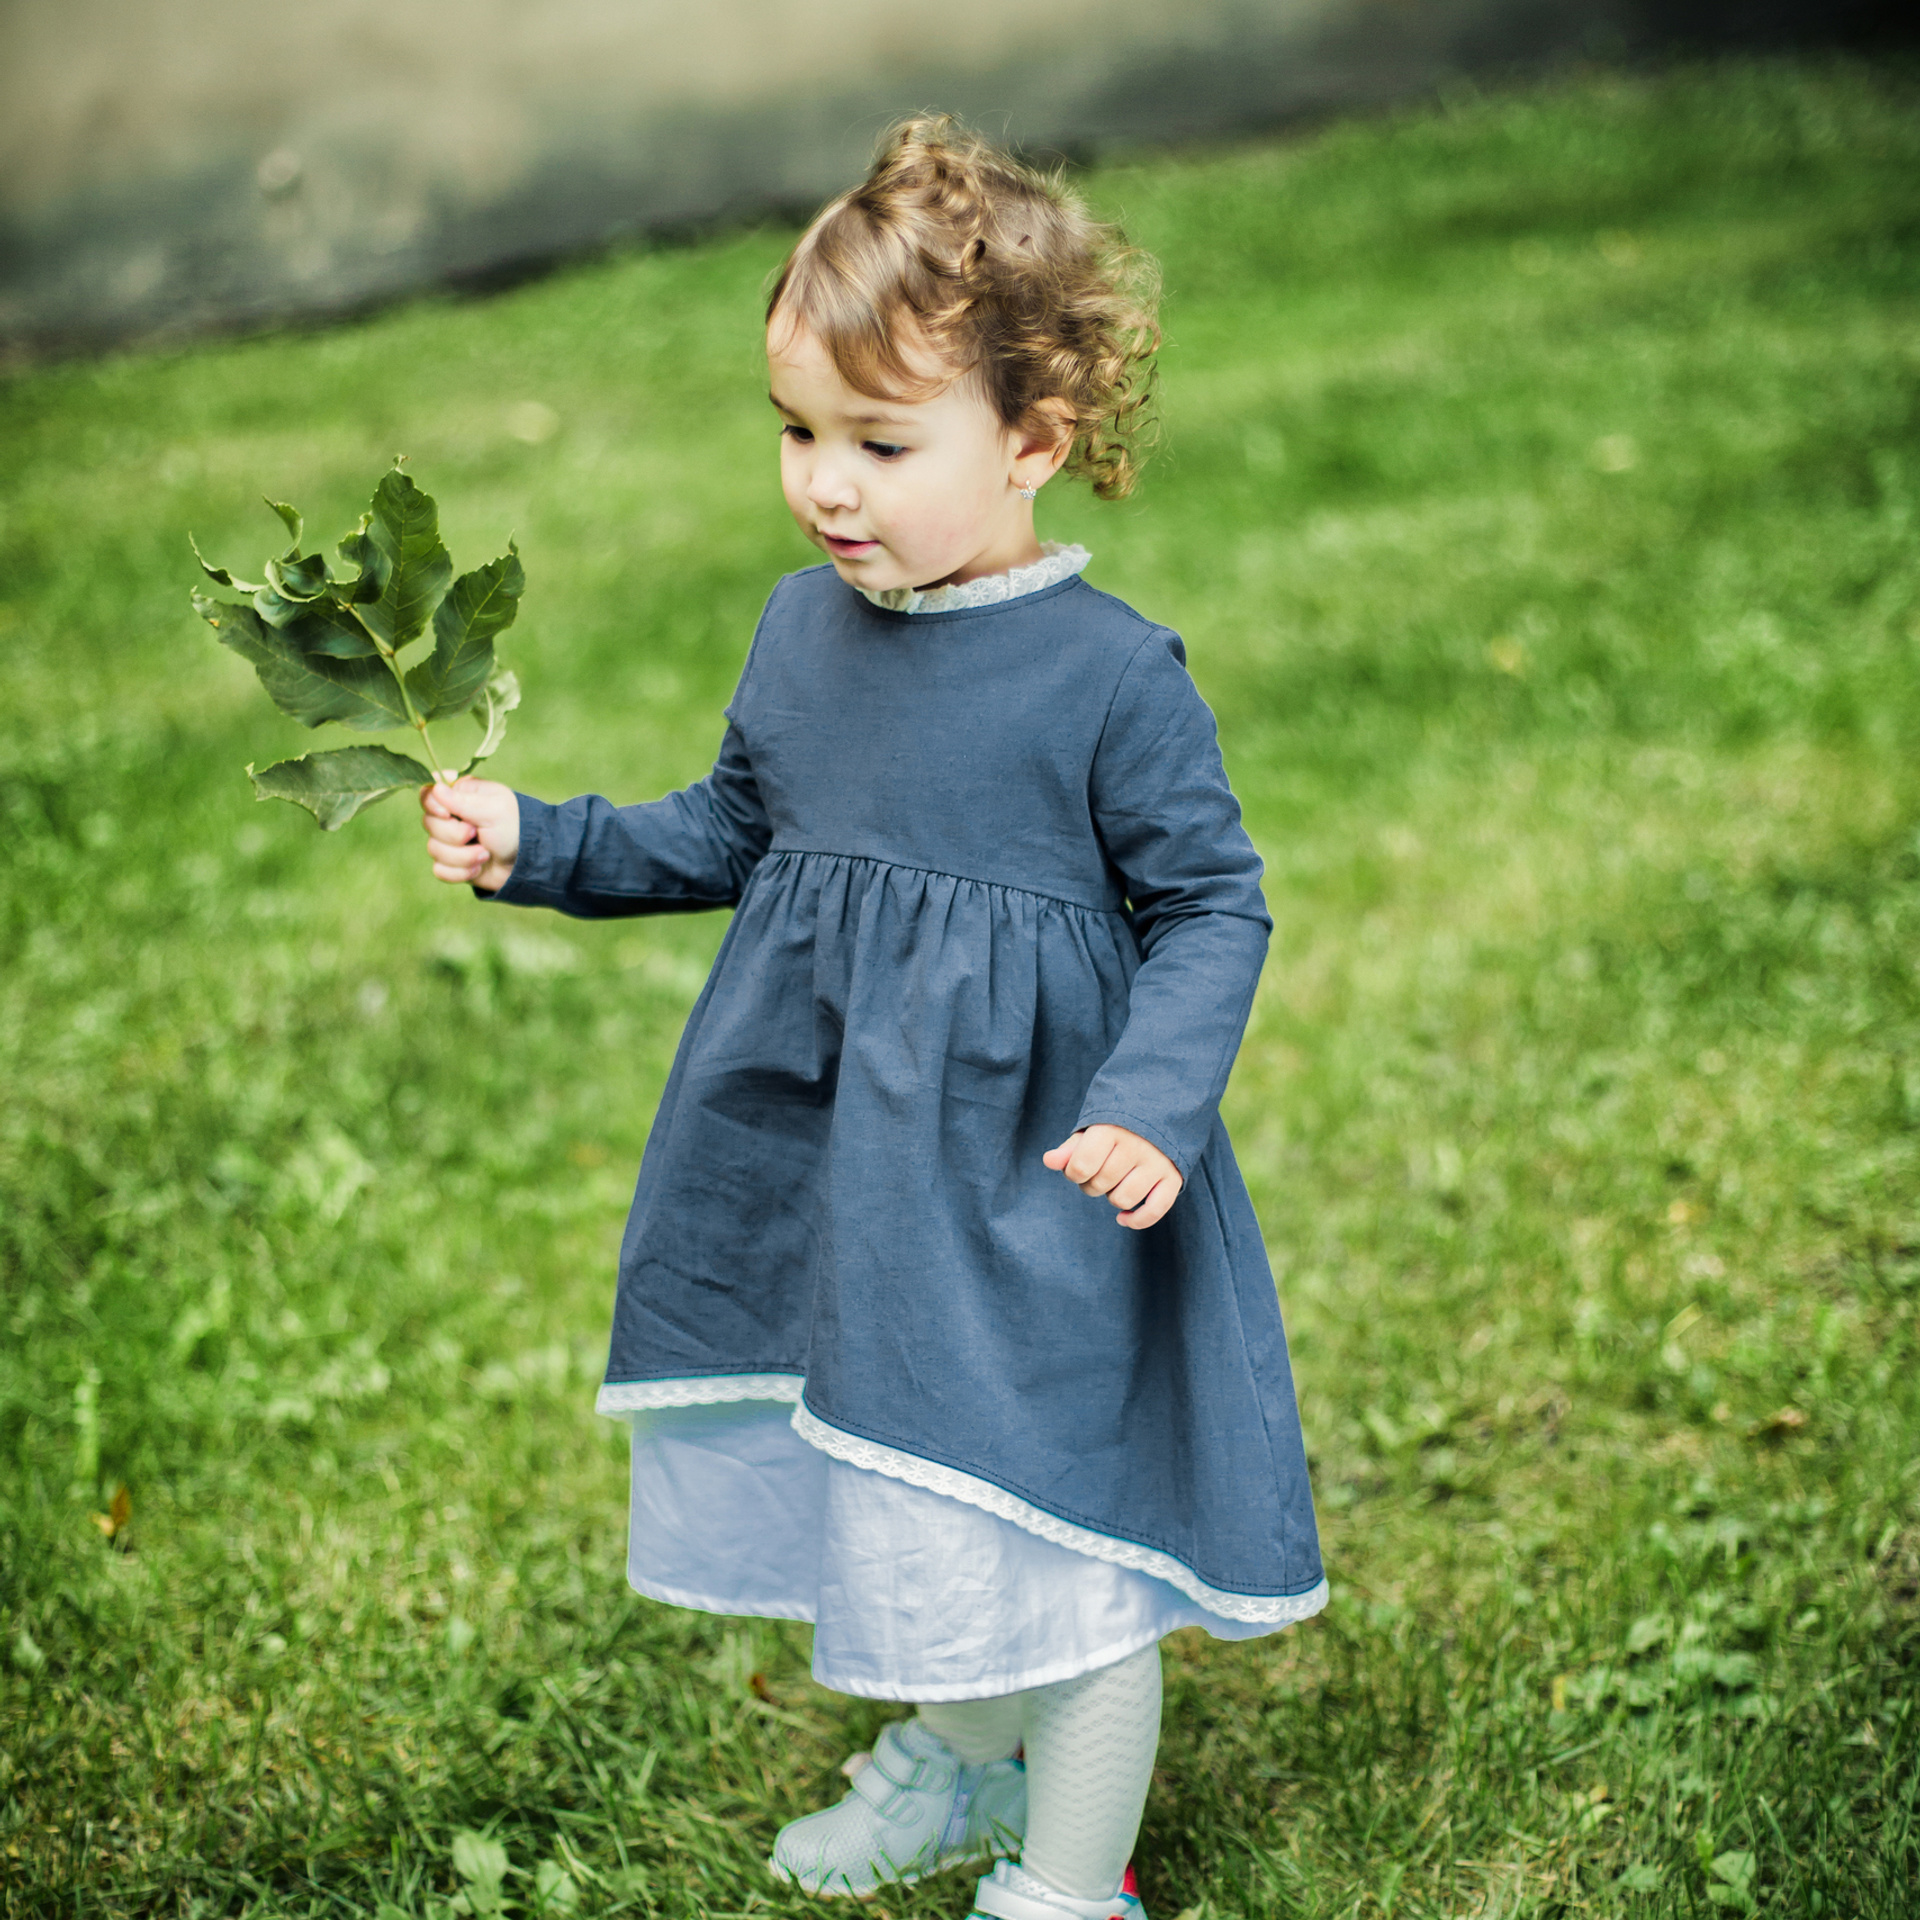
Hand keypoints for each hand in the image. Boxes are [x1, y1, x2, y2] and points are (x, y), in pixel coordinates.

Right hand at [420, 775, 519, 890]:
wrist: (530, 864)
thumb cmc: (516, 828)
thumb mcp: (494, 810)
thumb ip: (463, 801)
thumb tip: (435, 787)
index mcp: (462, 794)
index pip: (428, 793)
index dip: (432, 805)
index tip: (448, 814)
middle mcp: (452, 816)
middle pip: (428, 823)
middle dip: (455, 835)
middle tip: (478, 834)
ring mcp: (451, 840)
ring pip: (434, 849)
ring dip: (463, 856)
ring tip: (485, 854)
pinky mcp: (453, 863)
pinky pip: (440, 870)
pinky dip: (460, 872)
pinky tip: (478, 868)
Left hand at [1043, 1125, 1183, 1229]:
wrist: (1158, 1114)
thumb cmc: (1115, 1128)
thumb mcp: (1090, 1133)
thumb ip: (1069, 1149)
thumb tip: (1049, 1161)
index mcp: (1112, 1130)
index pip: (1081, 1166)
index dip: (1074, 1173)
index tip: (1079, 1167)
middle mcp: (1136, 1146)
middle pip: (1101, 1184)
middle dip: (1092, 1185)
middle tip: (1098, 1173)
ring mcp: (1157, 1163)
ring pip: (1124, 1199)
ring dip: (1113, 1198)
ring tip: (1115, 1183)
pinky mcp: (1173, 1178)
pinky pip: (1154, 1211)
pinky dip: (1137, 1221)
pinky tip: (1123, 1218)